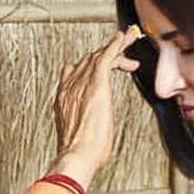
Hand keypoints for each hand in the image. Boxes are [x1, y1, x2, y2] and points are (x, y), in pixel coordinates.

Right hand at [50, 27, 141, 188]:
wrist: (77, 155)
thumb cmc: (80, 154)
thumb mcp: (80, 137)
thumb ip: (85, 128)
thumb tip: (91, 138)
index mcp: (64, 99)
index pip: (77, 73)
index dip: (91, 66)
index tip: (104, 65)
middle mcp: (70, 87)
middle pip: (89, 61)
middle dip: (107, 54)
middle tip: (123, 51)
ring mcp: (81, 83)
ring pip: (99, 55)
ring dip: (116, 47)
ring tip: (129, 39)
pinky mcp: (96, 83)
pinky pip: (106, 57)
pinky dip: (115, 45)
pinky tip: (123, 38)